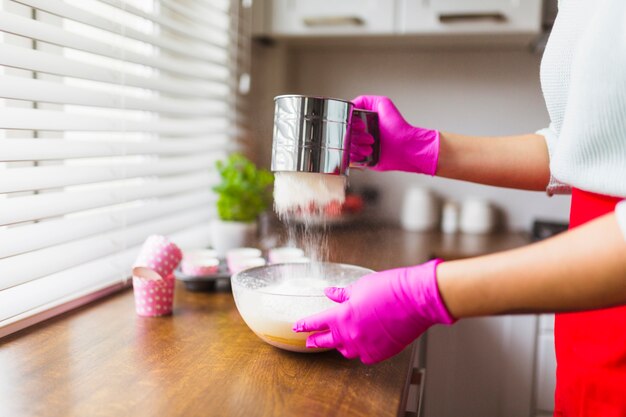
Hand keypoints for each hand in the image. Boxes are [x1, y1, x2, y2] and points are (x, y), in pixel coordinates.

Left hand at [293, 259, 455, 363]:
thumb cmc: (391, 289)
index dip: (305, 324)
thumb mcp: (361, 286)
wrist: (417, 300)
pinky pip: (363, 356)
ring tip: (337, 340)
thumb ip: (343, 294)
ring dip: (339, 344)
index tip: (297, 326)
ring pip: (345, 350)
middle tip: (309, 340)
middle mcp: (350, 334)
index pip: (316, 322)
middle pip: (325, 341)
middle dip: (315, 339)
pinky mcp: (380, 353)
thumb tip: (331, 294)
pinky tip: (360, 343)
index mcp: (342, 316)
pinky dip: (359, 350)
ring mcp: (365, 346)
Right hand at [351, 95, 439, 174]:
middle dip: (356, 135)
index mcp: (362, 121)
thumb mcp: (382, 103)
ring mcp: (360, 146)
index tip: (361, 125)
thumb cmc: (397, 127)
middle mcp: (360, 133)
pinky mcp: (362, 159)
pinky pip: (349, 158)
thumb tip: (350, 105)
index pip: (346, 121)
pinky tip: (368, 152)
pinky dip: (356, 156)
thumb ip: (364, 100)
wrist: (405, 147)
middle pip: (344, 134)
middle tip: (370, 136)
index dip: (351, 123)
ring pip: (346, 146)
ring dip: (358, 146)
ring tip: (372, 144)